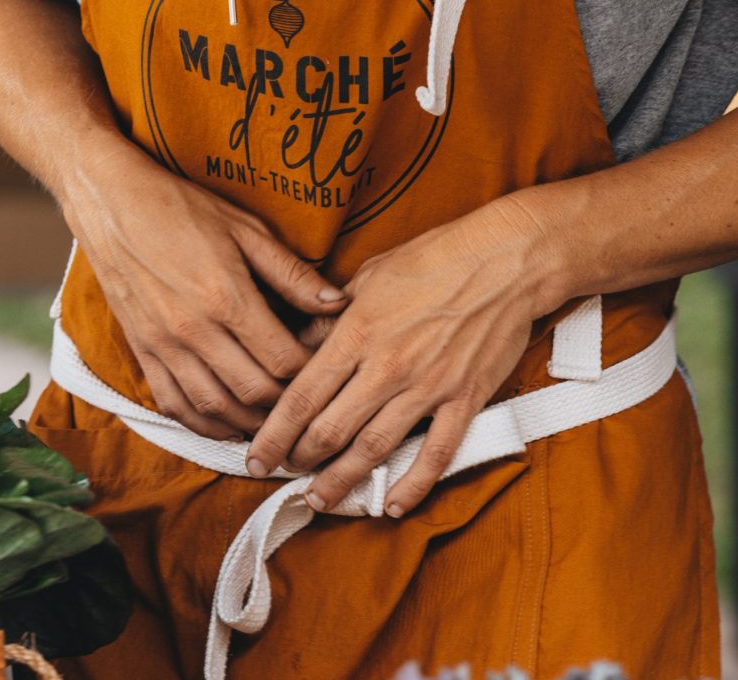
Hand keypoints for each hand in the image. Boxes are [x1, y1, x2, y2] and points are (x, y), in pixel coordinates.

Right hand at [63, 137, 347, 439]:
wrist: (111, 204)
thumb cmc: (181, 209)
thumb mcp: (245, 230)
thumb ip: (292, 273)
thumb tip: (337, 304)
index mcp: (226, 297)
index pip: (283, 360)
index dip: (311, 373)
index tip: (325, 370)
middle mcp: (194, 330)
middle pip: (254, 393)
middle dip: (286, 405)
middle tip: (306, 402)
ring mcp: (163, 345)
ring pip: (215, 408)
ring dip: (248, 423)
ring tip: (274, 421)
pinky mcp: (141, 351)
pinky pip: (174, 404)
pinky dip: (203, 424)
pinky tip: (227, 424)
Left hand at [245, 197, 553, 515]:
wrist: (507, 259)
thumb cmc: (435, 258)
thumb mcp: (368, 277)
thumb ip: (331, 318)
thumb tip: (299, 345)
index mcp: (357, 333)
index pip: (301, 396)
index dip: (273, 433)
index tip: (257, 455)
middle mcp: (386, 367)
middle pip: (329, 430)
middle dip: (300, 459)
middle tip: (283, 473)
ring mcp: (427, 387)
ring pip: (373, 449)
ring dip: (342, 480)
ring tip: (320, 499)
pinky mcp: (464, 400)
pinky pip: (435, 453)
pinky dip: (412, 484)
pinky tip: (391, 504)